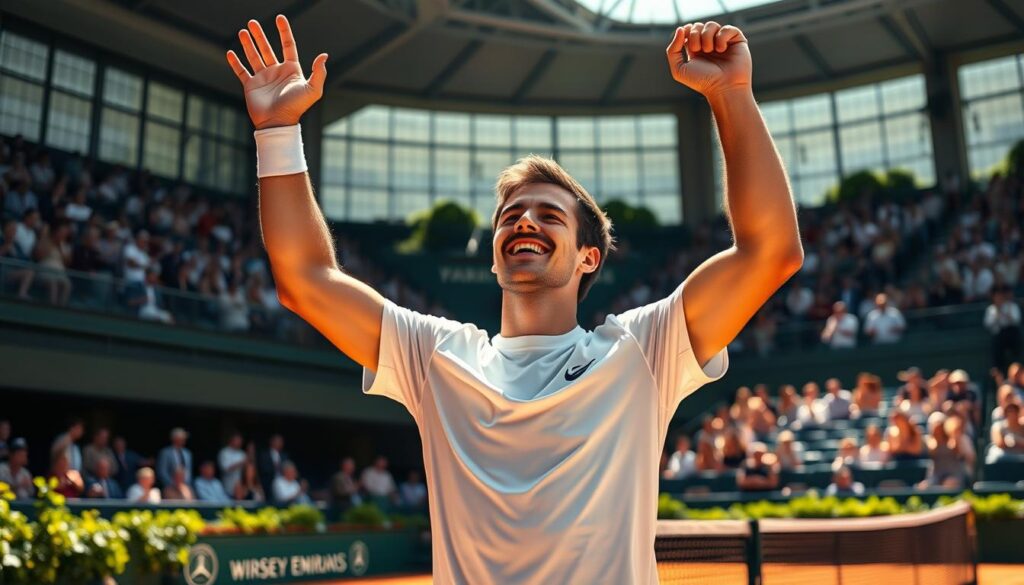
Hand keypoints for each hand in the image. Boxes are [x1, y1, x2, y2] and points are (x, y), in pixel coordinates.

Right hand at [226, 15, 327, 129]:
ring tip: (243, 31)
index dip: (284, 31)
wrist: (278, 122)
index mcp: (291, 70)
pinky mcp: (251, 86)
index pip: (288, 46)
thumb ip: (319, 73)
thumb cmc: (296, 107)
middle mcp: (276, 72)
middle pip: (267, 48)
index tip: (279, 18)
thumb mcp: (312, 90)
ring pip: (254, 56)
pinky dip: (235, 62)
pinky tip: (230, 52)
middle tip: (252, 22)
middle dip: (259, 35)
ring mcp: (263, 78)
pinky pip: (241, 72)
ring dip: (248, 44)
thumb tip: (324, 56)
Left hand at [666, 22, 750, 100]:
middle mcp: (709, 44)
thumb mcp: (679, 69)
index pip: (688, 30)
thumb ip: (673, 50)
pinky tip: (722, 49)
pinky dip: (721, 37)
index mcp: (695, 49)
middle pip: (698, 26)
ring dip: (707, 36)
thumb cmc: (702, 82)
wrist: (723, 88)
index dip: (686, 32)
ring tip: (710, 50)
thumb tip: (680, 29)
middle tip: (699, 50)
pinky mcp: (736, 40)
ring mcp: (722, 41)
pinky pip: (727, 28)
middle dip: (695, 35)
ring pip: (711, 25)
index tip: (689, 44)